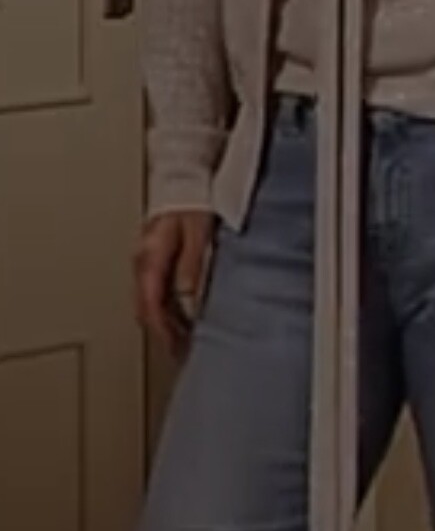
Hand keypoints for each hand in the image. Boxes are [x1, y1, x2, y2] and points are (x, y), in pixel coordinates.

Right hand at [134, 211, 213, 356]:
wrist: (183, 179)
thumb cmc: (193, 203)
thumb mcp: (198, 233)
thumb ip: (192, 264)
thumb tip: (188, 297)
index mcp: (150, 258)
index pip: (150, 306)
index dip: (163, 331)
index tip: (177, 349)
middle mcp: (141, 262)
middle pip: (145, 308)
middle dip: (162, 333)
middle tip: (182, 351)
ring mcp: (143, 260)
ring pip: (147, 302)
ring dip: (162, 322)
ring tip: (183, 338)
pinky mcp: (151, 258)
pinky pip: (152, 290)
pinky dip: (163, 307)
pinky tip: (179, 313)